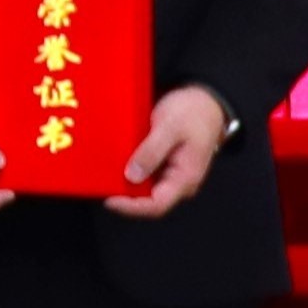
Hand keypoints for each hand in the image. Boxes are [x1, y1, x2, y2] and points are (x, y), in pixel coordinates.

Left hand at [109, 84, 232, 219]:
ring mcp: (172, 174)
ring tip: (104, 175)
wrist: (206, 100)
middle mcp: (179, 182)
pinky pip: (145, 175)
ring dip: (125, 184)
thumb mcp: (170, 127)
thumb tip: (132, 176)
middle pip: (148, 200)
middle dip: (125, 196)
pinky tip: (115, 164)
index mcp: (185, 178)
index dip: (131, 207)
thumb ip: (152, 151)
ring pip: (145, 189)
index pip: (157, 205)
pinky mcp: (164, 166)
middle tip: (101, 185)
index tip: (110, 199)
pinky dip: (130, 171)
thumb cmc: (194, 112)